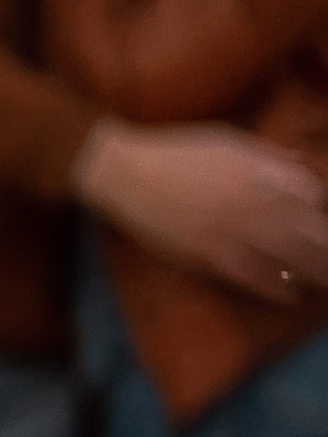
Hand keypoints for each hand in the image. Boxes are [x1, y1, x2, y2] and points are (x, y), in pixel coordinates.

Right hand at [76, 122, 327, 300]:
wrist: (128, 173)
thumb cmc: (178, 152)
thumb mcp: (228, 142)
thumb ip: (268, 155)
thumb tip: (302, 165)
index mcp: (259, 170)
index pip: (311, 193)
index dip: (322, 208)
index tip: (325, 219)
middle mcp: (252, 201)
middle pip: (308, 229)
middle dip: (325, 245)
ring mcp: (232, 230)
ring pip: (287, 256)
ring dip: (313, 270)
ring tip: (325, 279)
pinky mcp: (210, 254)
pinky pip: (252, 275)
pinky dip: (276, 286)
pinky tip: (291, 294)